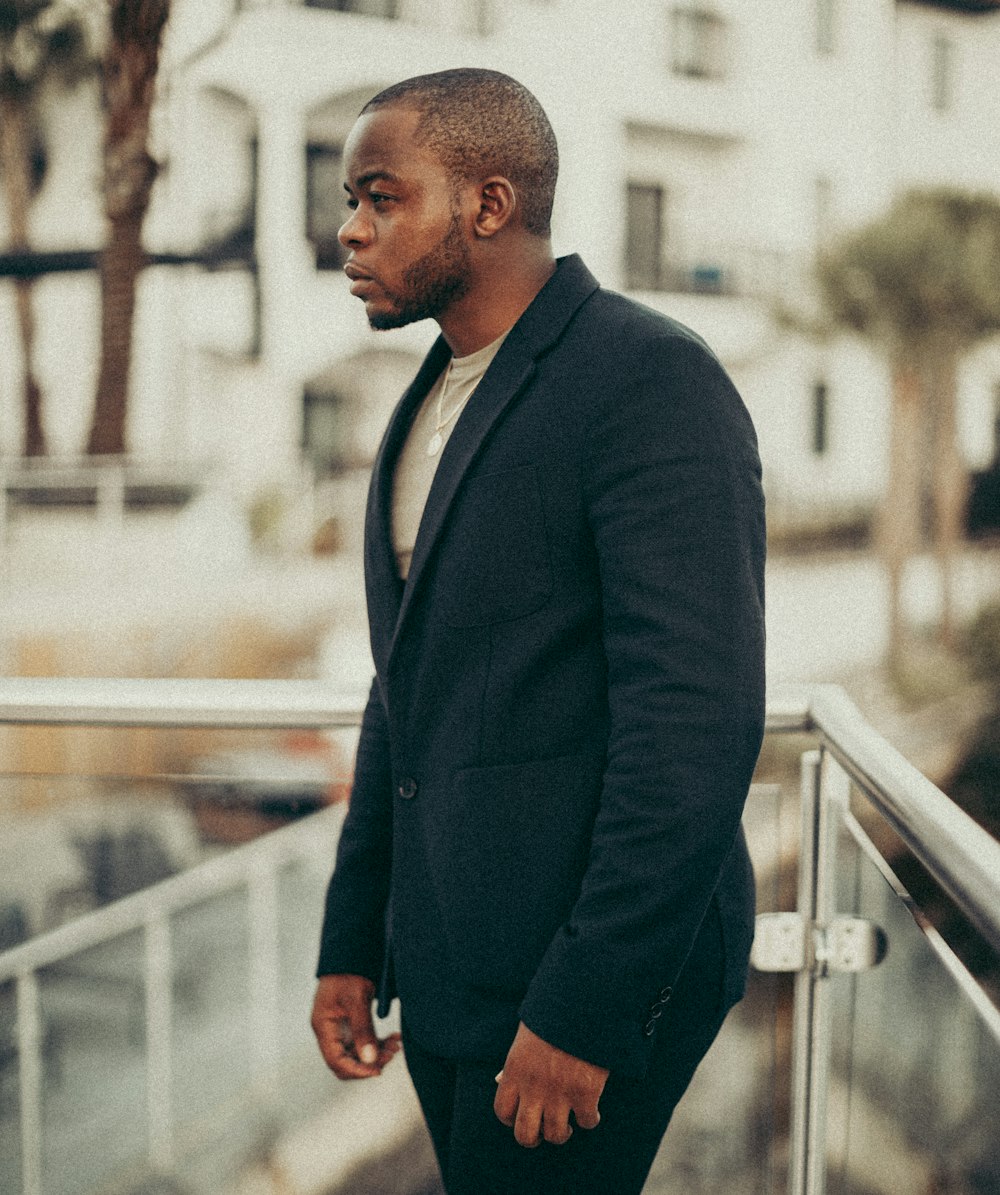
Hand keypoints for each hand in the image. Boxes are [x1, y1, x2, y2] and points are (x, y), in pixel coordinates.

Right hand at [310, 974, 400, 1079]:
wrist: (350, 953)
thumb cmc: (348, 971)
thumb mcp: (357, 998)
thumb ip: (363, 1029)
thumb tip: (369, 1059)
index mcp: (323, 1026)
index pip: (336, 1061)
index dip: (357, 1070)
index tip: (378, 1070)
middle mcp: (329, 1030)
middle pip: (346, 1060)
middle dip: (369, 1062)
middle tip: (391, 1053)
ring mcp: (339, 1027)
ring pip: (357, 1053)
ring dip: (377, 1052)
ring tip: (396, 1044)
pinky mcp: (350, 1023)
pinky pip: (363, 1042)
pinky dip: (378, 1043)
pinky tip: (393, 1038)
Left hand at [494, 1022, 608, 1147]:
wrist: (582, 1000)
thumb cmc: (553, 1013)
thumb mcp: (525, 1035)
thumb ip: (516, 1061)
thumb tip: (502, 1080)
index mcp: (515, 1070)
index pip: (502, 1111)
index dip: (512, 1119)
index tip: (523, 1115)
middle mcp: (534, 1087)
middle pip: (525, 1134)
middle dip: (534, 1137)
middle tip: (544, 1130)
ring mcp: (559, 1092)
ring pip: (556, 1135)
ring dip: (562, 1131)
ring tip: (569, 1123)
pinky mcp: (586, 1092)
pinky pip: (587, 1121)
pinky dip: (591, 1119)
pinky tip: (593, 1110)